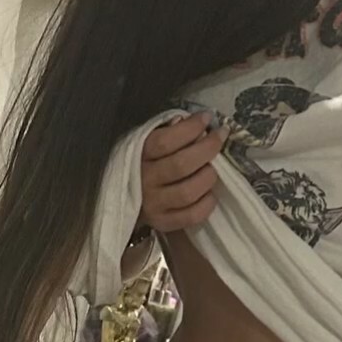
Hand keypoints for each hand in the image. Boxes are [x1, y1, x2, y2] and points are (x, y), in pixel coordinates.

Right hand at [140, 111, 224, 232]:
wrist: (123, 197)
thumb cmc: (143, 163)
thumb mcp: (148, 142)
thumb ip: (168, 131)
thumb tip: (191, 121)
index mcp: (138, 156)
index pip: (165, 141)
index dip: (190, 128)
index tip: (207, 118)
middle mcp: (144, 181)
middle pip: (181, 165)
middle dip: (207, 148)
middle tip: (219, 138)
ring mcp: (153, 205)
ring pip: (188, 191)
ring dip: (208, 176)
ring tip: (212, 168)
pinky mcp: (163, 223)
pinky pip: (191, 216)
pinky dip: (207, 203)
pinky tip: (209, 193)